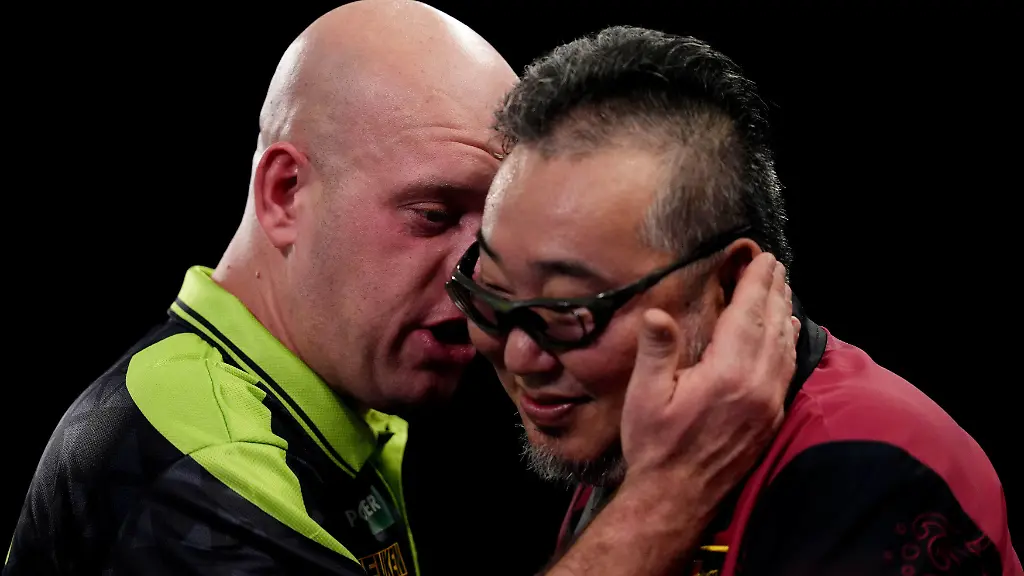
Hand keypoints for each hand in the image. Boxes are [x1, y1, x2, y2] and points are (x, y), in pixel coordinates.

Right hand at [619, 253, 798, 511]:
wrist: (677, 498)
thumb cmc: (655, 446)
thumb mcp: (645, 396)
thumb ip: (656, 352)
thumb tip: (657, 314)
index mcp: (726, 374)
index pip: (747, 316)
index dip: (755, 284)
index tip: (763, 259)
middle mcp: (756, 385)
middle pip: (771, 326)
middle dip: (774, 291)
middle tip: (775, 265)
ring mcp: (767, 403)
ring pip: (784, 347)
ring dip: (784, 314)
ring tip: (782, 290)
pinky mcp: (770, 418)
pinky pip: (786, 370)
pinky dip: (788, 344)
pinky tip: (786, 334)